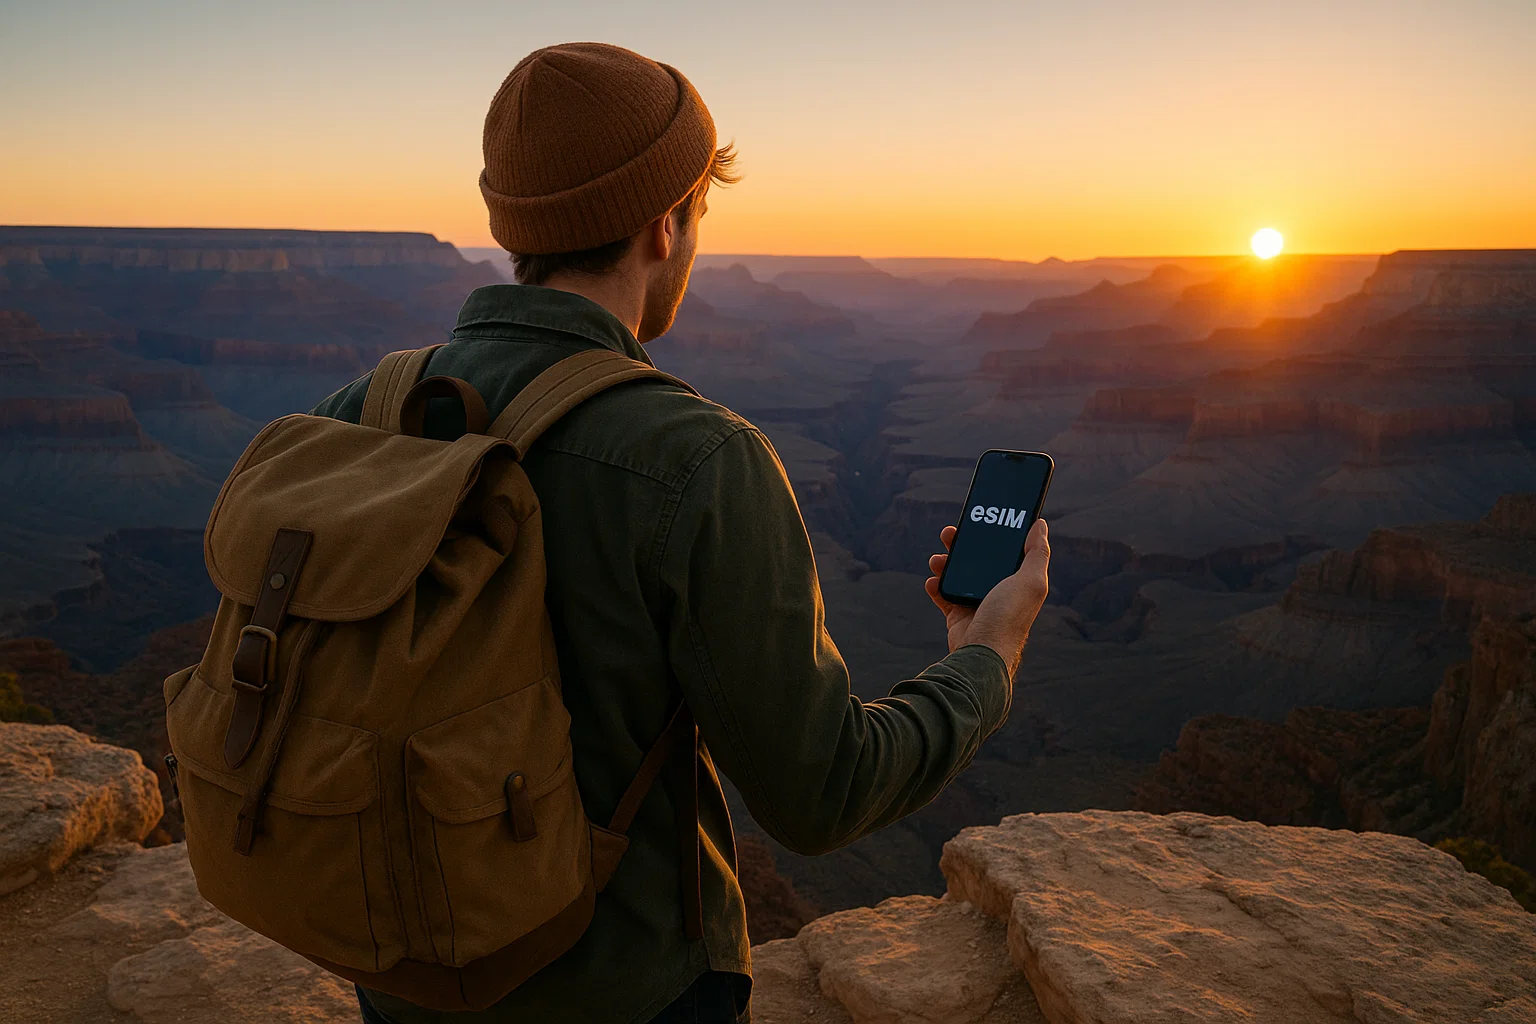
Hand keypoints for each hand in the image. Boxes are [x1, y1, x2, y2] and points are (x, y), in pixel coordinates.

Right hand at [923, 518, 1050, 676]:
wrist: (981, 653)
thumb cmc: (1009, 618)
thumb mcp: (1031, 581)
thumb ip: (1038, 553)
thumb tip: (1041, 524)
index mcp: (1017, 582)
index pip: (1004, 552)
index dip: (993, 535)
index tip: (980, 519)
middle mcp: (998, 591)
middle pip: (977, 560)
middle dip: (962, 545)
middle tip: (949, 532)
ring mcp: (976, 603)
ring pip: (957, 574)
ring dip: (944, 563)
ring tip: (937, 559)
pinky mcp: (958, 615)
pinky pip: (942, 594)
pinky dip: (935, 585)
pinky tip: (932, 580)